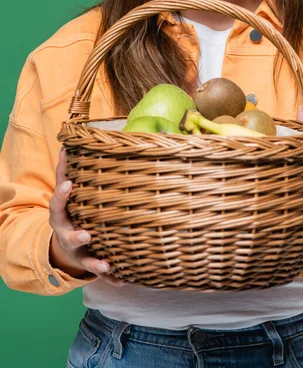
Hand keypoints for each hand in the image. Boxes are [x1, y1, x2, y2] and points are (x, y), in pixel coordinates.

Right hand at [49, 147, 125, 286]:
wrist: (64, 249)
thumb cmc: (70, 213)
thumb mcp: (64, 196)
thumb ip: (65, 173)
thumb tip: (66, 144)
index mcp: (61, 215)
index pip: (58, 204)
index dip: (63, 194)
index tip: (69, 184)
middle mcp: (67, 235)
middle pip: (69, 237)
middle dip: (77, 236)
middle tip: (86, 234)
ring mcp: (78, 252)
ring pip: (85, 259)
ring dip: (95, 262)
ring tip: (106, 264)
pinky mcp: (90, 264)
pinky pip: (101, 274)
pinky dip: (111, 278)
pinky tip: (123, 279)